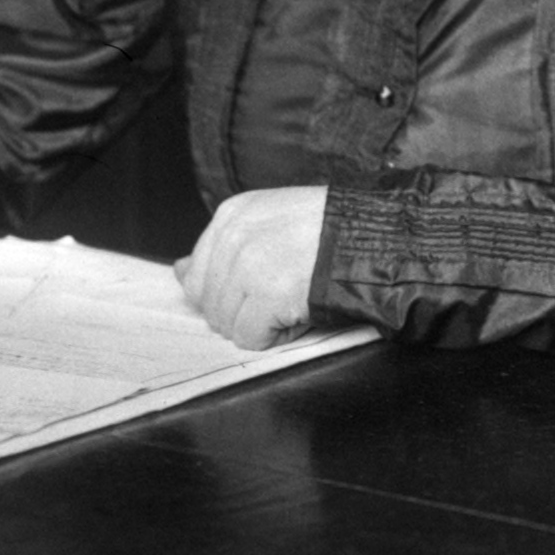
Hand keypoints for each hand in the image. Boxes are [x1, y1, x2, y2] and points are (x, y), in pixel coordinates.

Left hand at [175, 186, 326, 347]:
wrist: (374, 236)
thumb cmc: (330, 231)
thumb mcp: (269, 222)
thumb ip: (222, 246)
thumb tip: (179, 272)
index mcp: (231, 215)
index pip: (196, 275)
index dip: (229, 293)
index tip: (261, 287)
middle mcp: (232, 237)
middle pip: (210, 304)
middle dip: (244, 310)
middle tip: (283, 294)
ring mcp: (248, 266)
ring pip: (227, 324)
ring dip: (262, 323)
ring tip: (293, 300)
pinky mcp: (268, 295)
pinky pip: (250, 338)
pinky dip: (276, 337)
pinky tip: (298, 314)